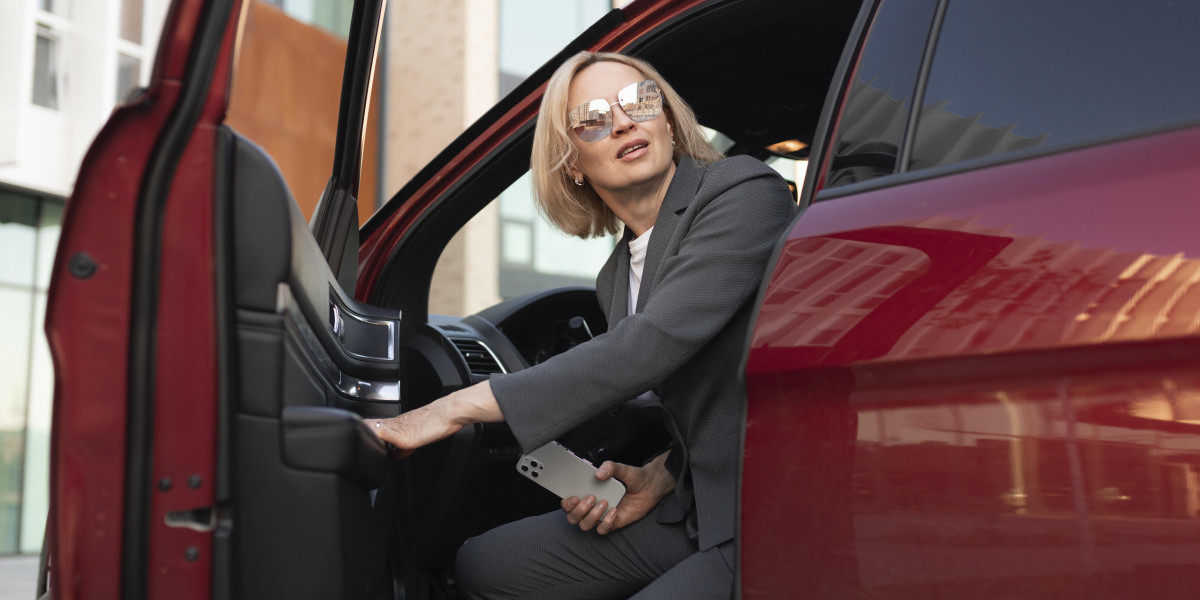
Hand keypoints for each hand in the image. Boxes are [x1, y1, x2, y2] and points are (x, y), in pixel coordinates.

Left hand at [367, 381, 503, 457]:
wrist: (450, 412)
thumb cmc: (439, 422)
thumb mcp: (417, 438)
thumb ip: (404, 447)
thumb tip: (395, 455)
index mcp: (397, 424)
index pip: (374, 427)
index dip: (363, 429)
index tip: (354, 433)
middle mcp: (396, 425)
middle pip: (370, 426)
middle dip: (359, 431)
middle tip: (349, 433)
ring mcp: (399, 429)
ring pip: (376, 429)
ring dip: (366, 431)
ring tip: (357, 434)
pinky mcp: (406, 436)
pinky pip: (389, 435)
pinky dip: (379, 435)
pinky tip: (373, 434)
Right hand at [561, 452, 675, 534]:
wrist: (651, 486)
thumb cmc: (634, 477)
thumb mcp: (622, 468)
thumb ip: (610, 467)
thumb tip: (598, 474)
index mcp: (589, 491)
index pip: (569, 502)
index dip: (566, 503)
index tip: (573, 497)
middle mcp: (592, 505)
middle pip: (573, 517)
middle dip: (578, 510)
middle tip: (591, 498)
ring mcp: (601, 515)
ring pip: (585, 525)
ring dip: (592, 516)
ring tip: (604, 503)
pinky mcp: (613, 523)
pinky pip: (602, 529)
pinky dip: (606, 522)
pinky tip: (615, 511)